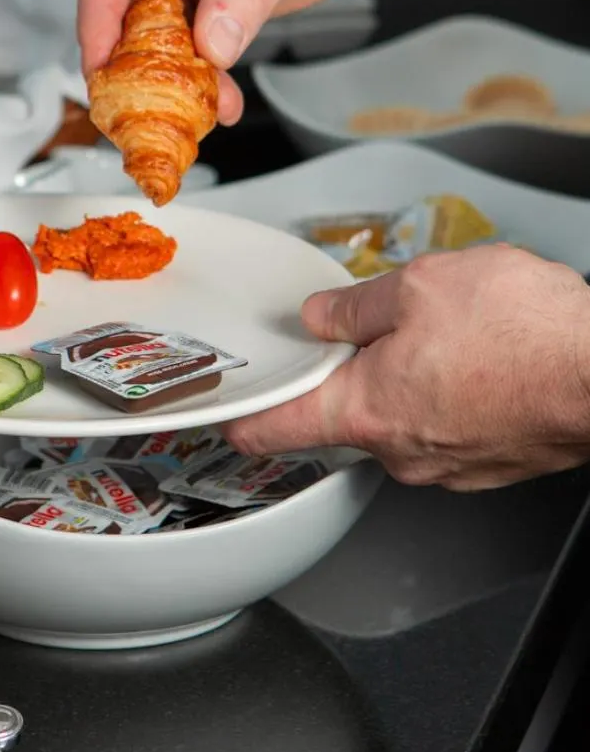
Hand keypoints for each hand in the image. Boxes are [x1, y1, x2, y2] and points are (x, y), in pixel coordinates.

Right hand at [78, 0, 419, 122]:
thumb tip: (210, 47)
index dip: (97, 14)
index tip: (100, 66)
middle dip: (133, 54)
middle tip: (141, 104)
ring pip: (158, 24)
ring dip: (173, 69)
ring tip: (199, 108)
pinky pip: (193, 34)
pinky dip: (203, 68)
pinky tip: (221, 97)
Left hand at [222, 245, 589, 490]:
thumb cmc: (525, 334)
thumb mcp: (418, 287)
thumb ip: (355, 307)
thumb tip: (322, 317)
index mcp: (366, 410)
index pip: (277, 429)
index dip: (245, 420)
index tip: (226, 418)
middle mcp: (403, 451)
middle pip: (345, 414)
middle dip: (352, 369)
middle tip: (374, 327)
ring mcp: (450, 464)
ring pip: (402, 416)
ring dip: (408, 376)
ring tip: (448, 333)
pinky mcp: (490, 462)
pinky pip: (447, 423)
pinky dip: (449, 392)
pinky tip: (478, 357)